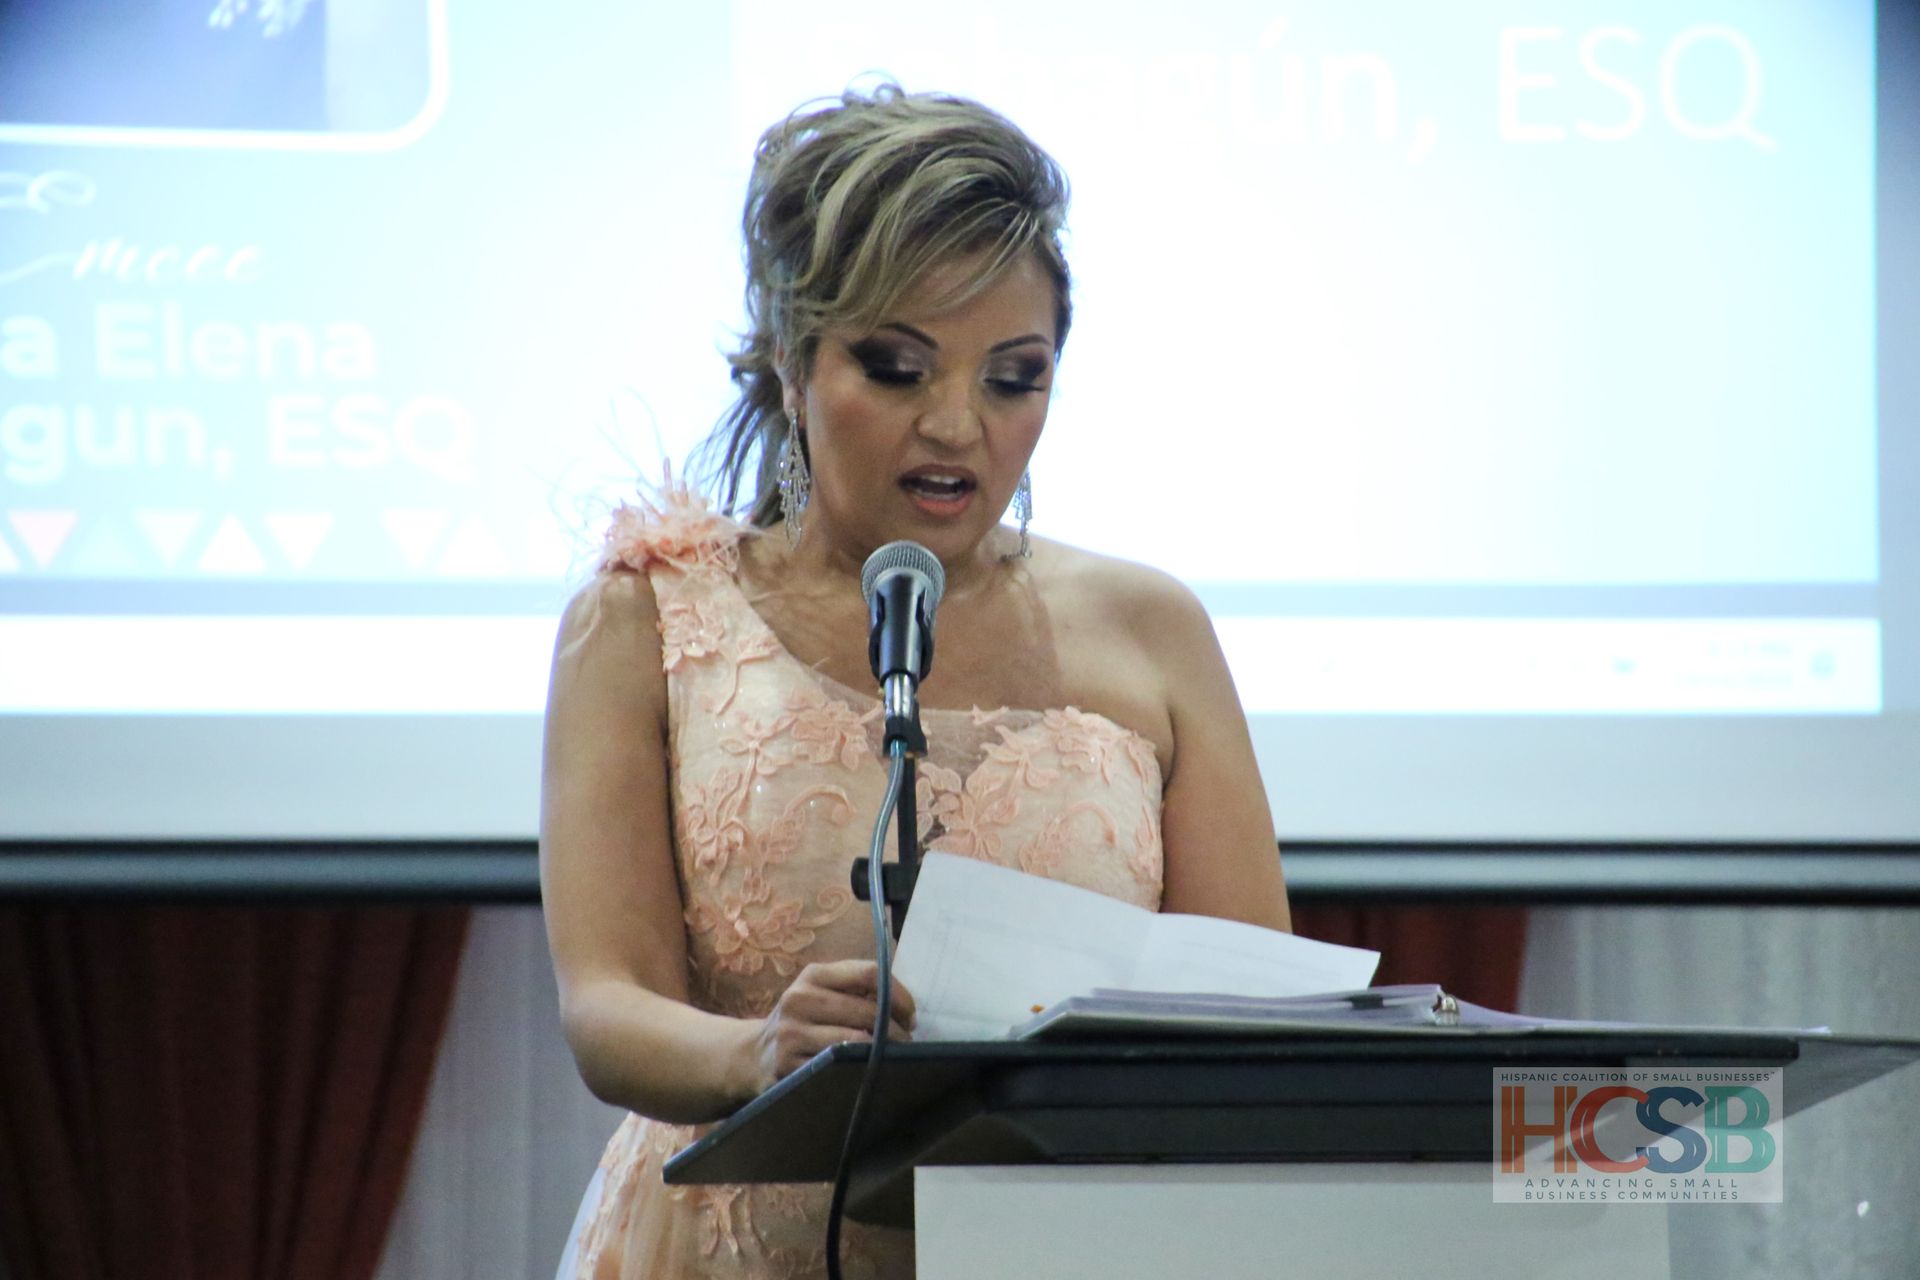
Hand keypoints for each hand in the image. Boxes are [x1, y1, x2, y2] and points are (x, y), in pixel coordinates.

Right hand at [747, 960, 916, 1089]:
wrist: (750, 1056)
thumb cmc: (800, 1022)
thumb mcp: (818, 994)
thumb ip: (855, 991)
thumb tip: (904, 1006)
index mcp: (812, 975)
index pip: (868, 973)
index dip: (898, 994)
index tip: (911, 1015)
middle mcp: (799, 999)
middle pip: (865, 1010)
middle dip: (896, 1030)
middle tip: (908, 1044)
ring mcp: (791, 1033)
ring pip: (854, 1041)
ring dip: (882, 1052)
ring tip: (893, 1058)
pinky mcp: (788, 1065)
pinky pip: (836, 1067)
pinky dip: (858, 1070)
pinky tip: (866, 1072)